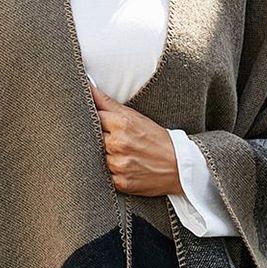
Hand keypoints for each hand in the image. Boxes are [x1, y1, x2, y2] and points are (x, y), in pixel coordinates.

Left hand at [90, 83, 182, 197]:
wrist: (179, 166)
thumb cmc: (156, 139)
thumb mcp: (134, 116)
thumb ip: (107, 102)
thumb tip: (87, 85)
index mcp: (122, 124)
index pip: (93, 116)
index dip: (94, 118)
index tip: (99, 121)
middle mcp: (118, 144)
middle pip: (92, 138)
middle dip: (99, 138)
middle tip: (114, 140)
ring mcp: (119, 165)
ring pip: (97, 157)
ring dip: (105, 156)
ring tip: (122, 154)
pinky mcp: (121, 182)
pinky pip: (106, 175)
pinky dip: (112, 172)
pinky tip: (125, 167)